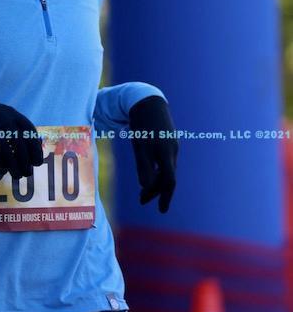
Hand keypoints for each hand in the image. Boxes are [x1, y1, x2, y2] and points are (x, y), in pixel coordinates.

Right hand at [0, 101, 43, 179]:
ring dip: (14, 167)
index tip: (37, 163)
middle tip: (27, 174)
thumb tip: (38, 154)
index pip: (31, 135)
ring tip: (17, 176)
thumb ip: (26, 133)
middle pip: (20, 145)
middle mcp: (7, 122)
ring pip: (6, 151)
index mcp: (17, 117)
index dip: (36, 150)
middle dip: (25, 162)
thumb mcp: (14, 119)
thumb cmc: (1, 119)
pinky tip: (3, 171)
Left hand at [128, 95, 177, 212]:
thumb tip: (146, 186)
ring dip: (155, 181)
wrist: (147, 101)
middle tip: (141, 201)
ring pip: (165, 169)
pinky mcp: (166, 140)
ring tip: (142, 191)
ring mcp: (171, 145)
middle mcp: (172, 151)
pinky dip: (156, 170)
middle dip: (155, 191)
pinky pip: (164, 161)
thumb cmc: (141, 124)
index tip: (161, 210)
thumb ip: (144, 166)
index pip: (169, 181)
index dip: (166, 197)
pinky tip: (148, 173)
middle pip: (167, 177)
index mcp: (167, 154)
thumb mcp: (140, 146)